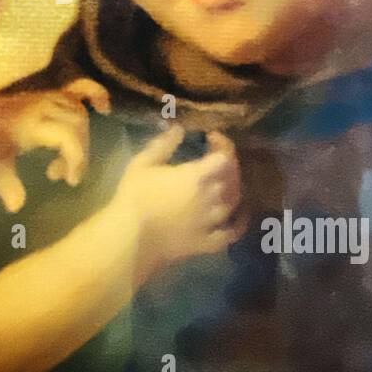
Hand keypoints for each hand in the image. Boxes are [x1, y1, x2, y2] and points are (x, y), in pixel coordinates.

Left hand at [0, 78, 111, 212]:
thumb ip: (6, 188)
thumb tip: (17, 206)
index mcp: (30, 123)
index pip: (67, 136)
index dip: (76, 159)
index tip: (70, 181)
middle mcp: (41, 106)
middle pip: (78, 125)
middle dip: (78, 152)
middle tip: (61, 176)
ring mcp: (44, 98)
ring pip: (79, 113)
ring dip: (80, 137)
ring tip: (64, 161)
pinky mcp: (45, 96)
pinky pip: (76, 88)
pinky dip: (92, 94)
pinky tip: (102, 107)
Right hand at [110, 125, 243, 274]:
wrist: (130, 239)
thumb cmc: (134, 198)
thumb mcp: (143, 163)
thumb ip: (164, 144)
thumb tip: (179, 128)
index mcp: (198, 176)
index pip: (224, 156)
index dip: (222, 144)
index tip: (210, 138)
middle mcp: (212, 198)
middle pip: (233, 176)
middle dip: (228, 163)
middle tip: (215, 157)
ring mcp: (213, 222)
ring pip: (235, 200)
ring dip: (233, 186)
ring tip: (223, 180)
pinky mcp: (209, 242)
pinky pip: (233, 232)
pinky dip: (240, 222)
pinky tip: (239, 214)